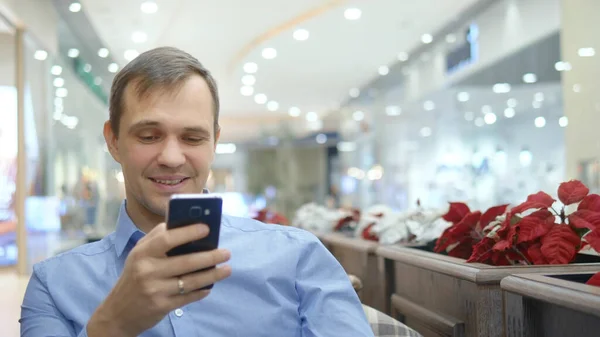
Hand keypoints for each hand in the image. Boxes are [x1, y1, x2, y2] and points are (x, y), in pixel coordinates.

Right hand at [87, 223, 231, 336]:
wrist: (118, 311)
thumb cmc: (135, 275)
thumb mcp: (139, 254)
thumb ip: (158, 238)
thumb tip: (186, 223)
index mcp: (142, 253)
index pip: (167, 239)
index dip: (189, 232)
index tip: (207, 228)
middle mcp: (147, 271)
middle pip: (185, 262)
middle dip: (210, 256)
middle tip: (227, 252)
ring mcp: (154, 290)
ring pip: (191, 281)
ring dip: (212, 275)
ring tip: (227, 269)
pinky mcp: (161, 306)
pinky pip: (188, 297)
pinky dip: (202, 291)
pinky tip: (211, 286)